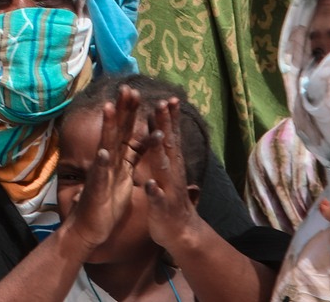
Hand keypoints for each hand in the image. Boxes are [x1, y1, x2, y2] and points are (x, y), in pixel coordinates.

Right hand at [62, 85, 148, 255]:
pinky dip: (101, 164)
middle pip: (117, 131)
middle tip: (128, 88)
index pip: (126, 131)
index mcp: (117, 159)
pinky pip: (99, 175)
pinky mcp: (96, 190)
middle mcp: (107, 161)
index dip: (132, 112)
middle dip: (122, 110)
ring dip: (107, 128)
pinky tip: (103, 152)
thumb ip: (132, 156)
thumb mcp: (125, 175)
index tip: (138, 91)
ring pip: (106, 146)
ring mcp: (101, 174)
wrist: (88, 229)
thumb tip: (144, 137)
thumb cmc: (106, 203)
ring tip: (109, 108)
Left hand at [139, 98, 202, 254]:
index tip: (169, 97)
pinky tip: (148, 184)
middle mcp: (173, 172)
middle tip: (163, 103)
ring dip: (160, 151)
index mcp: (171, 163)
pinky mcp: (161, 207)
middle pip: (169, 145)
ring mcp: (168, 189)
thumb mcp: (167, 171)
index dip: (170, 117)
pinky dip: (153, 191)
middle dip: (166, 124)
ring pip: (164, 168)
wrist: (180, 232)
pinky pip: (157, 198)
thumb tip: (161, 127)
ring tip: (156, 134)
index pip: (171, 136)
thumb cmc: (169, 197)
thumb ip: (165, 151)